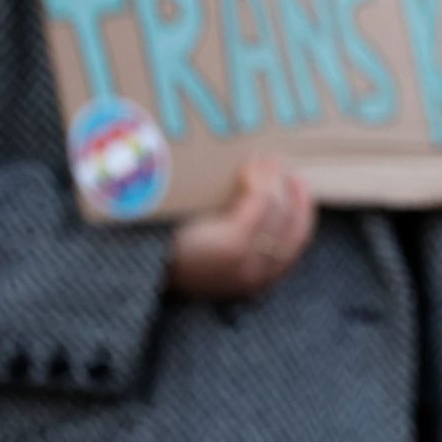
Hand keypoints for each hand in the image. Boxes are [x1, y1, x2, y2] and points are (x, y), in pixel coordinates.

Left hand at [167, 158, 315, 300]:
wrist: (138, 267)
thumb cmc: (174, 254)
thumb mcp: (217, 250)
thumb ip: (242, 231)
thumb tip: (266, 192)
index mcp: (258, 281)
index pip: (298, 240)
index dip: (302, 208)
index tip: (297, 182)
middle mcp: (259, 277)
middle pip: (295, 225)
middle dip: (293, 190)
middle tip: (281, 164)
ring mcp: (248, 264)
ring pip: (280, 211)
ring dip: (275, 180)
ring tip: (265, 160)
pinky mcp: (233, 247)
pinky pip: (261, 205)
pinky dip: (259, 181)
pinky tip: (249, 169)